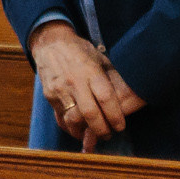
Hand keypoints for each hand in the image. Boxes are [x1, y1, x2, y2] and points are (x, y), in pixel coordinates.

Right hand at [29, 21, 137, 144]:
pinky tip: (79, 130)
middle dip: (101, 129)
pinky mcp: (49, 95)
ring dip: (85, 132)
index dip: (115, 116)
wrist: (50, 43)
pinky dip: (70, 127)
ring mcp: (59, 89)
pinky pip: (60, 117)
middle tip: (109, 135)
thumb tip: (130, 99)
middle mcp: (74, 81)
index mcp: (90, 71)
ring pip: (73, 119)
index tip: (120, 126)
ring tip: (93, 135)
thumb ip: (113, 79)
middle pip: (90, 113)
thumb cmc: (81, 52)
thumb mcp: (101, 59)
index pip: (105, 98)